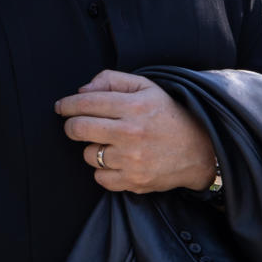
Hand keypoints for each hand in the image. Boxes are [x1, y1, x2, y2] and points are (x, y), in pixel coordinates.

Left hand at [54, 69, 216, 193]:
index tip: (61, 107)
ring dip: (91, 148)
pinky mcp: (135, 181)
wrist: (201, 150)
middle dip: (71, 125)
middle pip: (79, 129)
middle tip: (75, 125)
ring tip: (107, 143)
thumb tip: (81, 90)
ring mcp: (132, 160)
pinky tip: (114, 161)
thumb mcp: (146, 87)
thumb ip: (112, 80)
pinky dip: (102, 170)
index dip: (67, 105)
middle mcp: (131, 133)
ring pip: (88, 154)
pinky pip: (100, 178)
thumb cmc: (168, 114)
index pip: (85, 103)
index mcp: (133, 106)